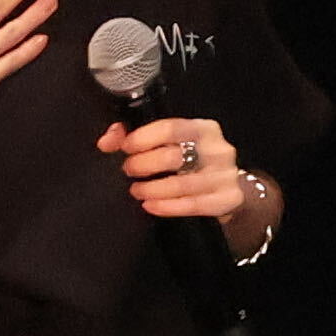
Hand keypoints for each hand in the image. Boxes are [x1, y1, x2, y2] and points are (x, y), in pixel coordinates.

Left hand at [99, 115, 258, 222]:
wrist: (226, 188)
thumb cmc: (192, 161)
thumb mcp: (171, 143)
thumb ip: (136, 136)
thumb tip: (107, 141)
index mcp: (204, 128)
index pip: (170, 128)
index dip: (143, 138)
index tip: (124, 148)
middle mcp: (219, 149)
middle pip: (173, 157)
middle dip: (143, 165)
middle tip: (128, 171)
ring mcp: (226, 175)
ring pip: (181, 185)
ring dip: (151, 189)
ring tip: (137, 191)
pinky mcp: (228, 199)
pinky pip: (193, 205)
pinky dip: (167, 207)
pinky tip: (150, 206)